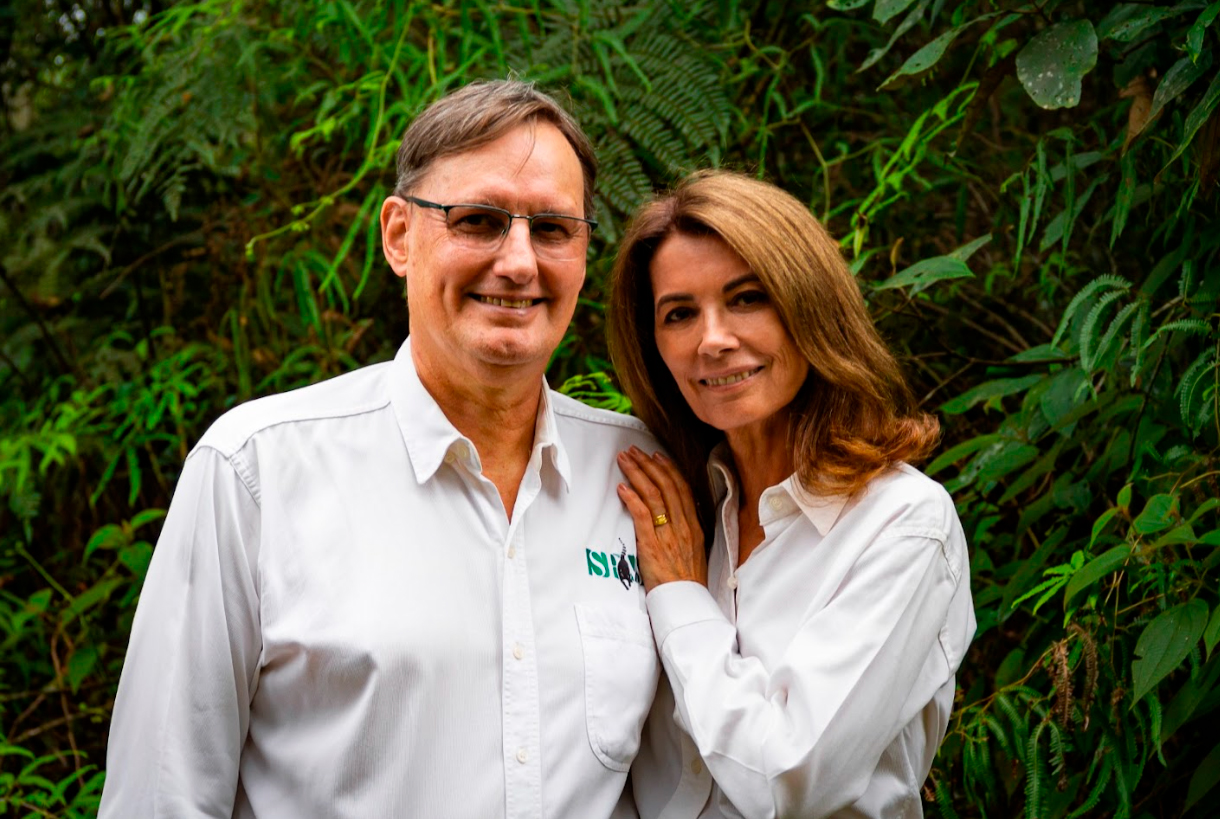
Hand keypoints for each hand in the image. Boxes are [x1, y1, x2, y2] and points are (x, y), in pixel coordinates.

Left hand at [616, 446, 706, 589]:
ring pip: (654, 495)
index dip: (668, 469)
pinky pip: (642, 516)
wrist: (685, 604)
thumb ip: (684, 532)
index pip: (682, 489)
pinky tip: (622, 488)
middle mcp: (683, 526)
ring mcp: (669, 535)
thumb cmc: (686, 582)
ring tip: (624, 461)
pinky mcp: (653, 546)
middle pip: (666, 486)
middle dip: (648, 464)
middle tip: (633, 451)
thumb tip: (671, 517)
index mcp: (694, 526)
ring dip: (637, 474)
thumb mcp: (694, 551)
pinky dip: (632, 499)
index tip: (656, 456)